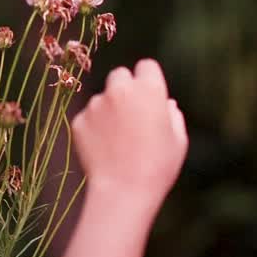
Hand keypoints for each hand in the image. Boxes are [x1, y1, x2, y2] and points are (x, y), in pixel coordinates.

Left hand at [71, 59, 187, 203]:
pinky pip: (88, 117)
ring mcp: (96, 104)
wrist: (123, 190)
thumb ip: (172, 115)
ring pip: (102, 98)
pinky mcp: (78, 120)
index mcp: (148, 89)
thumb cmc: (158, 167)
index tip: (148, 94)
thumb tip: (166, 104)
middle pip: (120, 75)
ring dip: (108, 110)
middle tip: (130, 113)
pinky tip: (103, 148)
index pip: (147, 66)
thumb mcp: (178, 140)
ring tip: (116, 139)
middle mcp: (120, 90)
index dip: (148, 79)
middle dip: (125, 88)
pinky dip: (94, 127)